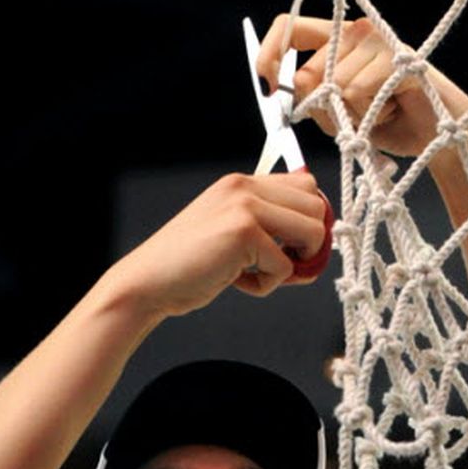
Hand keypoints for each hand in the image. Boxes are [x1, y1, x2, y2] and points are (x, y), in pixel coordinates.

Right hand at [106, 171, 328, 319]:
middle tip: (279, 266)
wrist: (148, 282)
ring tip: (260, 273)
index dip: (309, 222)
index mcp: (242, 183)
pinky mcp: (244, 233)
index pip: (306, 187)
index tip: (290, 249)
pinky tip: (237, 282)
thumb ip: (266, 224)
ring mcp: (245, 206)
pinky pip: (286, 268)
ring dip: (294, 265)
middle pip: (318, 208)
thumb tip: (319, 240)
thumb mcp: (229, 232)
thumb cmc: (188, 265)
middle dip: (309, 245)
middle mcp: (245, 187)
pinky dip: (266, 285)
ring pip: (314, 234)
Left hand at [257, 15, 467, 160]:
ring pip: (336, 86)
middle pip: (309, 71)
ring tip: (381, 112)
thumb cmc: (387, 124)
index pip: (289, 28)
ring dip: (354, 115)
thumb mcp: (338, 118)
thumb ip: (311, 100)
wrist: (436, 140)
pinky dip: (372, 114)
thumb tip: (288, 83)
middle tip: (356, 116)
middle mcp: (356, 31)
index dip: (269, 54)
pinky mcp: (399, 57)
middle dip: (324, 109)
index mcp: (336, 40)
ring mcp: (379, 41)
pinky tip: (393, 110)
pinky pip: (360, 90)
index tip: (267, 86)